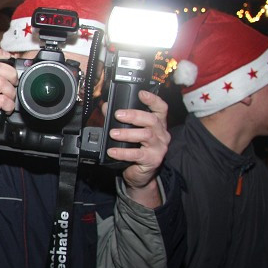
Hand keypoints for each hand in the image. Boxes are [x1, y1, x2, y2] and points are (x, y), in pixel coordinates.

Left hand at [103, 90, 170, 207]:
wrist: (139, 174)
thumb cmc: (135, 150)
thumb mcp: (129, 132)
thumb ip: (119, 118)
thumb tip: (106, 106)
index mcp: (158, 124)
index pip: (161, 108)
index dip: (152, 99)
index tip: (141, 93)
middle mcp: (162, 134)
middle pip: (152, 120)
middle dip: (134, 115)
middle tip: (117, 115)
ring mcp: (159, 147)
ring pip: (146, 135)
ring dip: (127, 133)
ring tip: (112, 133)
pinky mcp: (153, 160)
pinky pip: (138, 154)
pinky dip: (123, 152)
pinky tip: (112, 151)